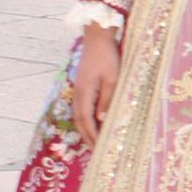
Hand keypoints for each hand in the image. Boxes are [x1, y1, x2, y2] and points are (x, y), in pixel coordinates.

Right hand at [72, 24, 121, 145]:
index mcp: (85, 93)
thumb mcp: (113, 79)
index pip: (86, 121)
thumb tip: (102, 120)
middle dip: (87, 137)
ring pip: (80, 115)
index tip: (98, 148)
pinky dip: (87, 119)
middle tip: (96, 152)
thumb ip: (107, 100)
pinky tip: (95, 123)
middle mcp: (78, 94)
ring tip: (94, 142)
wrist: (97, 39)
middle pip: (80, 121)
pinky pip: (83, 108)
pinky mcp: (83, 86)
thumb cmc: (108, 57)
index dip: (92, 136)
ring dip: (86, 129)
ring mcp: (79, 90)